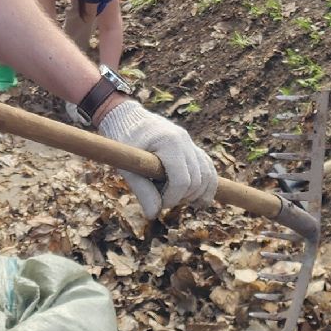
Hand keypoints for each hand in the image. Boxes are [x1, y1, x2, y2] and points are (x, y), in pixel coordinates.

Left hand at [96, 101, 218, 217]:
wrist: (124, 116)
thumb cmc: (122, 139)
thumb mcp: (126, 164)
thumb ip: (141, 189)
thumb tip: (153, 215)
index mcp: (169, 142)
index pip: (182, 180)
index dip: (172, 198)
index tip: (158, 204)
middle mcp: (185, 140)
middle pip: (197, 181)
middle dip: (182, 197)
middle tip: (162, 200)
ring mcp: (190, 143)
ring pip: (208, 175)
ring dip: (197, 194)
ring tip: (178, 200)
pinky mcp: (191, 147)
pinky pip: (207, 168)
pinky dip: (206, 185)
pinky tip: (198, 200)